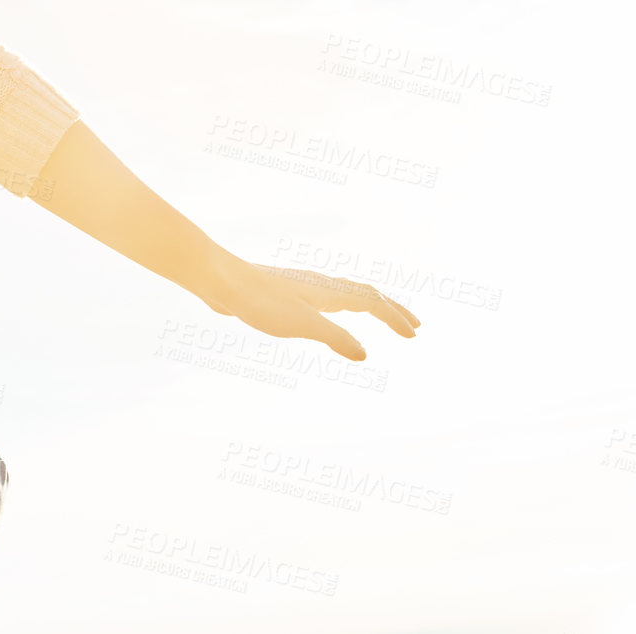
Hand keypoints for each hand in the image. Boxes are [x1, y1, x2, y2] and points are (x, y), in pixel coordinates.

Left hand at [181, 247, 419, 361]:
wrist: (222, 281)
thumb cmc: (261, 302)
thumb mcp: (303, 325)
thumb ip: (336, 338)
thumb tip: (364, 355)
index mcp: (329, 291)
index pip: (373, 302)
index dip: (395, 318)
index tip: (414, 335)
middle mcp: (321, 284)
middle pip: (365, 293)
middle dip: (391, 309)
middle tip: (413, 325)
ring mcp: (304, 286)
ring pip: (346, 292)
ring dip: (369, 304)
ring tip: (380, 315)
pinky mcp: (287, 291)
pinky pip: (327, 296)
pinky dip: (345, 304)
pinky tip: (331, 312)